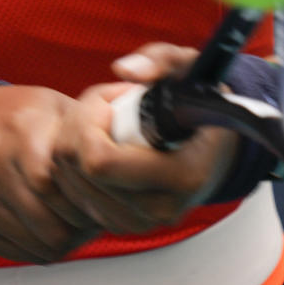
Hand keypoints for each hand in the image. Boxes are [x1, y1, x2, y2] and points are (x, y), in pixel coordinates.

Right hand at [0, 83, 105, 262]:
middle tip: (88, 218)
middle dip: (78, 227)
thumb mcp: (53, 108)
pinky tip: (42, 225)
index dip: (85, 202)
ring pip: (37, 244)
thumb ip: (90, 130)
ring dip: (60, 240)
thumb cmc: (16, 118)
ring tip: (68, 221)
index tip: (98, 201)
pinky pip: (16, 252)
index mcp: (18, 129)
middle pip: (50, 224)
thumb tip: (134, 156)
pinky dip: (36, 246)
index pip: (56, 186)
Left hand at [51, 45, 238, 233]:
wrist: (215, 148)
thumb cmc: (200, 104)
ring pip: (68, 181)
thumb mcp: (189, 68)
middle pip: (77, 169)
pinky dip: (74, 163)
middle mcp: (160, 209)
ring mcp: (139, 222)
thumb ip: (161, 60)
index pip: (100, 162)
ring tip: (107, 124)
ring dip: (75, 142)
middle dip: (78, 125)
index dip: (90, 121)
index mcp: (181, 175)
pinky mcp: (121, 224)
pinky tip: (101, 145)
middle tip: (106, 104)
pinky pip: (71, 193)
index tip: (110, 98)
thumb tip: (124, 70)